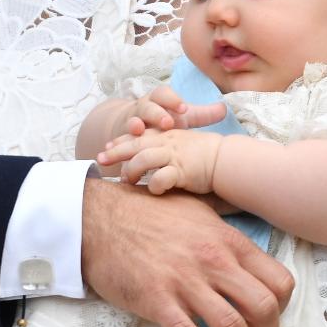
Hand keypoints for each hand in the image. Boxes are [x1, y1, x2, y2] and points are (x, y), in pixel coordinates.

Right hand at [80, 177, 291, 326]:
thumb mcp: (195, 211)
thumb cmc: (147, 212)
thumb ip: (223, 235)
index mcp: (226, 239)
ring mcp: (185, 280)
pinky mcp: (158, 299)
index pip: (278, 280)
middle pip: (263, 307)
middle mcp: (213, 260)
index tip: (271, 317)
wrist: (99, 217)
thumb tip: (245, 258)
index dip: (283, 306)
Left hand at [98, 128, 221, 194]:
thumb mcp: (181, 146)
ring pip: (143, 159)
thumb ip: (164, 151)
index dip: (120, 142)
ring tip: (125, 182)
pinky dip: (154, 185)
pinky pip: (162, 178)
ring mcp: (173, 156)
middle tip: (99, 160)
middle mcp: (166, 143)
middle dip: (115, 152)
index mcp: (165, 135)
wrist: (226, 159)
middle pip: (134, 144)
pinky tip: (152, 191)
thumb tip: (146, 161)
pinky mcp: (182, 171)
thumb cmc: (204, 155)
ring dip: (131, 171)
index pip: (138, 136)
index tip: (106, 147)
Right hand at [113, 86, 226, 137]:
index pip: (164, 94)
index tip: (183, 108)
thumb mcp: (183, 117)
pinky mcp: (124, 137)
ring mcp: (132, 121)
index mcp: (160, 101)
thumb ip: (202, 115)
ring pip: (132, 120)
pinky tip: (119, 146)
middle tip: (167, 122)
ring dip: (135, 124)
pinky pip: (121, 138)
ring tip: (138, 129)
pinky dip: (119, 142)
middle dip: (157, 112)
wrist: (137, 127)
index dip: (173, 99)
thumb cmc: (165, 121)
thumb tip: (225, 108)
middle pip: (148, 105)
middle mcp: (144, 108)